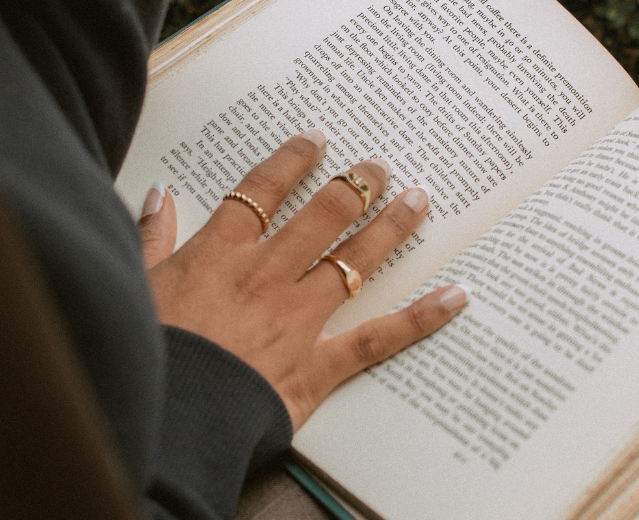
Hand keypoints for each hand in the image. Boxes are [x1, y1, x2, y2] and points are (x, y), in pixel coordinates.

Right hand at [145, 130, 467, 430]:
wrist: (166, 419)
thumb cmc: (149, 354)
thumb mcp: (136, 287)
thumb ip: (150, 237)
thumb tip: (157, 195)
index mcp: (220, 254)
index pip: (261, 191)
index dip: (292, 161)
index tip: (317, 142)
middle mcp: (267, 275)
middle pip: (322, 215)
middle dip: (355, 184)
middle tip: (380, 167)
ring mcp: (298, 317)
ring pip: (354, 259)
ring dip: (390, 226)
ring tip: (418, 200)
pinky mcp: (319, 363)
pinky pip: (378, 337)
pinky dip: (420, 317)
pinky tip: (456, 296)